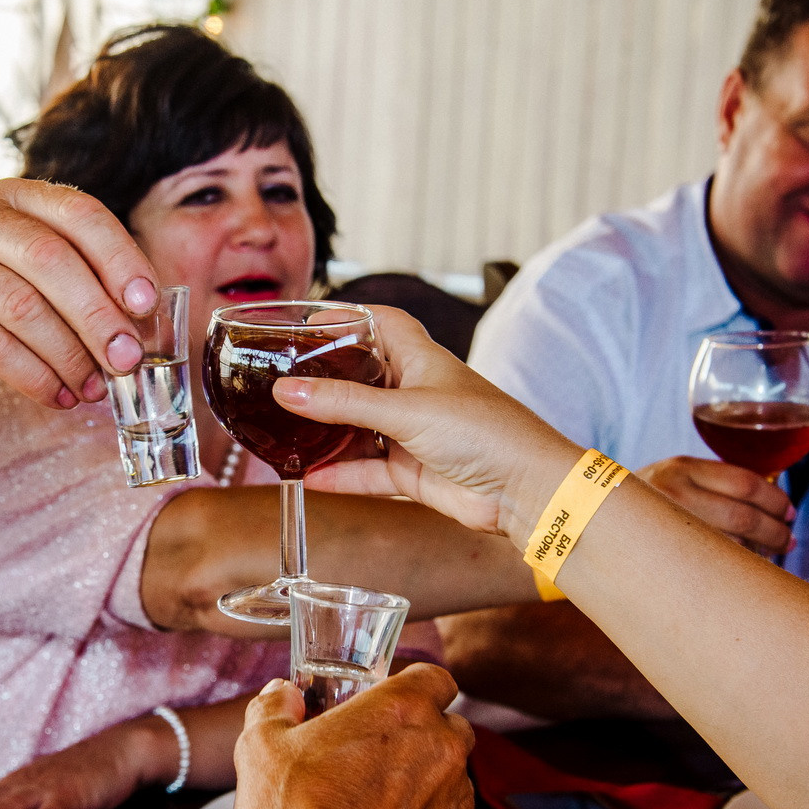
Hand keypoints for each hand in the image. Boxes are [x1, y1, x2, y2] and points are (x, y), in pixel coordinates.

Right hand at [0, 179, 161, 410]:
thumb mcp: (20, 256)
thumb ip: (75, 273)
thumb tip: (142, 323)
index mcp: (14, 196)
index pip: (79, 214)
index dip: (120, 258)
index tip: (147, 304)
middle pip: (51, 261)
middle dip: (98, 317)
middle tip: (127, 360)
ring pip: (23, 308)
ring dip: (69, 356)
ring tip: (94, 388)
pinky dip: (34, 377)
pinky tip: (57, 395)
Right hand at [231, 665, 475, 808]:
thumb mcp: (261, 747)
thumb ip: (274, 707)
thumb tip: (281, 695)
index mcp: (404, 711)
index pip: (434, 678)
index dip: (410, 688)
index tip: (384, 704)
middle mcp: (442, 750)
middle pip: (448, 727)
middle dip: (419, 736)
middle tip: (372, 756)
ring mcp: (455, 801)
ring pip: (449, 779)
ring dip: (421, 784)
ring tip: (371, 808)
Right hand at [276, 307, 581, 543]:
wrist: (524, 490)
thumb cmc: (485, 432)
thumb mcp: (406, 410)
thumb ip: (345, 403)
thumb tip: (289, 392)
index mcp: (421, 359)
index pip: (380, 323)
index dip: (348, 318)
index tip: (310, 322)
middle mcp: (415, 393)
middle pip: (361, 377)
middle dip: (326, 379)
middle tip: (284, 380)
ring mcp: (412, 434)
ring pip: (358, 428)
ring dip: (327, 432)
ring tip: (285, 429)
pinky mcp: (412, 473)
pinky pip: (365, 471)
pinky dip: (339, 474)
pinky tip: (307, 476)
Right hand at [639, 456, 794, 555]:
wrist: (587, 520)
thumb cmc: (643, 505)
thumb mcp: (671, 478)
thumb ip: (709, 483)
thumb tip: (771, 505)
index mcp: (681, 468)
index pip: (744, 483)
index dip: (775, 499)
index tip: (789, 512)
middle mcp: (672, 493)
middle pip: (742, 516)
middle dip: (774, 531)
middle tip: (788, 540)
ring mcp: (665, 525)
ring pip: (730, 544)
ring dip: (760, 551)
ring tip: (775, 554)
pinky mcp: (660, 554)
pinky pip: (712, 563)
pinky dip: (738, 565)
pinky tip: (747, 567)